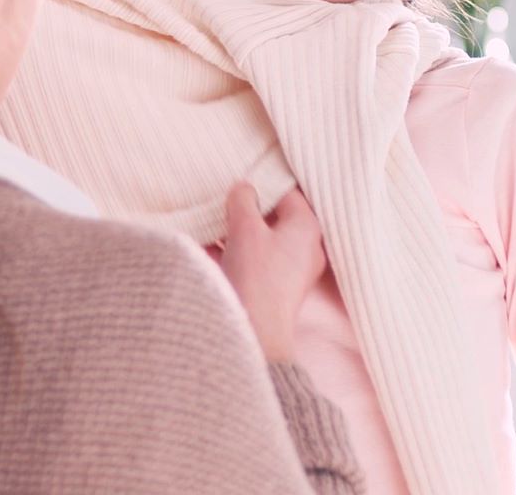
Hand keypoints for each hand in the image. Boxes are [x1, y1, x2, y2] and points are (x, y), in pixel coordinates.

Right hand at [213, 183, 326, 361]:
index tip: (238, 184)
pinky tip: (209, 249)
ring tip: (211, 225)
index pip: (287, 194)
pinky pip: (256, 261)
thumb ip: (243, 200)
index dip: (261, 186)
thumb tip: (243, 188)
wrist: (256, 330)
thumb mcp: (244, 227)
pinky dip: (235, 252)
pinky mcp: (276, 288)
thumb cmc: (255, 275)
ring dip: (237, 232)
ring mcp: (292, 270)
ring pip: (263, 240)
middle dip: (246, 211)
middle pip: (274, 218)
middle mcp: (307, 248)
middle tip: (222, 204)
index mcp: (307, 227)